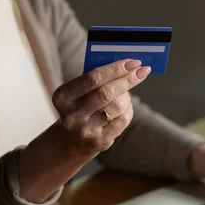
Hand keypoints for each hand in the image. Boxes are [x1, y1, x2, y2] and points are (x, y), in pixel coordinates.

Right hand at [18, 59, 149, 202]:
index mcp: (63, 96)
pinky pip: (122, 120)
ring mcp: (85, 130)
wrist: (69, 142)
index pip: (93, 78)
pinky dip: (128, 109)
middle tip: (142, 71)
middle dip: (127, 80)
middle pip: (106, 93)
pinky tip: (124, 107)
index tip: (133, 62)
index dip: (115, 69)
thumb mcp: (77, 93)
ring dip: (127, 96)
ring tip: (125, 94)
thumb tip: (125, 65)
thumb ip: (95, 78)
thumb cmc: (78, 107)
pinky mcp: (99, 142)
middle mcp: (72, 115)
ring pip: (117, 107)